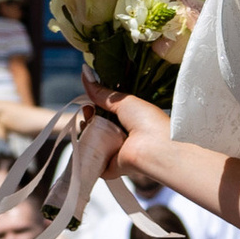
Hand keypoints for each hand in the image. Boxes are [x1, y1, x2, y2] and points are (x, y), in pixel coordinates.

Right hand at [84, 76, 177, 191]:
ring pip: (93, 143)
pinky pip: (92, 162)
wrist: (156, 148)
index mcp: (130, 120)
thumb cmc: (147, 122)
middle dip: (89, 118)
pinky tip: (83, 143)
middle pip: (98, 127)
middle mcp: (123, 136)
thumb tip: (85, 71)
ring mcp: (116, 153)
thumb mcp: (124, 101)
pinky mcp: (109, 168)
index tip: (89, 101)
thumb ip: (102, 92)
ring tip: (86, 125)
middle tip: (88, 113)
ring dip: (86, 133)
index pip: (106, 113)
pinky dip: (85, 154)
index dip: (95, 106)